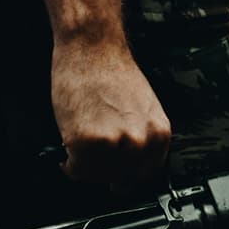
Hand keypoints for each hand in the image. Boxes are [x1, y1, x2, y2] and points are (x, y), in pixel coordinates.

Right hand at [49, 37, 171, 188]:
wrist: (92, 48)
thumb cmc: (112, 72)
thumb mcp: (141, 111)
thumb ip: (139, 139)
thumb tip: (127, 163)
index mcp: (159, 135)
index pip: (145, 175)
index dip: (126, 174)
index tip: (114, 175)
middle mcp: (141, 142)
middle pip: (120, 180)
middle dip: (102, 171)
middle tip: (90, 159)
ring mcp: (115, 144)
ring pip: (96, 177)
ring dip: (84, 167)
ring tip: (79, 150)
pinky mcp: (88, 141)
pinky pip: (76, 169)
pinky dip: (68, 163)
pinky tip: (68, 147)